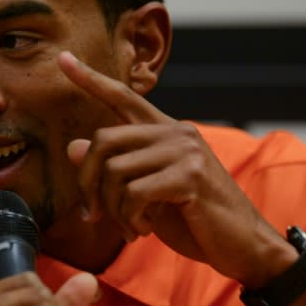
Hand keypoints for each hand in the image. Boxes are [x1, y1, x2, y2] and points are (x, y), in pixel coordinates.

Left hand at [58, 51, 294, 287]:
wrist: (243, 246)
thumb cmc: (195, 220)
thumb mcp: (147, 195)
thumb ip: (115, 170)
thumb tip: (72, 147)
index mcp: (165, 132)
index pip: (123, 96)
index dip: (90, 79)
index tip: (62, 59)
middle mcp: (175, 131)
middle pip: (103, 139)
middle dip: (88, 183)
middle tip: (93, 215)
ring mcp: (185, 150)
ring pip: (115, 171)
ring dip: (113, 210)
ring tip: (131, 227)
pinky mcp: (190, 174)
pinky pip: (133, 192)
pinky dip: (129, 218)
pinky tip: (143, 230)